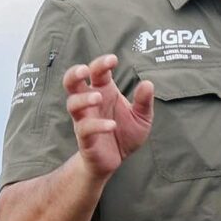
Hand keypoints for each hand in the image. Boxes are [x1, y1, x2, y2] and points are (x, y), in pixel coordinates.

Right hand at [65, 55, 154, 177]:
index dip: (102, 63)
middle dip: (74, 73)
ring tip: (98, 97)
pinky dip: (97, 125)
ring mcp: (84, 119)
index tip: (114, 59)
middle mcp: (90, 103)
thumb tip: (148, 84)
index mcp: (103, 92)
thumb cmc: (125, 134)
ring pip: (72, 104)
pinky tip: (111, 125)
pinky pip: (84, 129)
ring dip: (83, 98)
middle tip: (85, 70)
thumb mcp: (142, 118)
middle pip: (72, 82)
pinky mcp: (85, 138)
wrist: (114, 160)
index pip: (97, 72)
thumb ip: (144, 102)